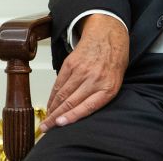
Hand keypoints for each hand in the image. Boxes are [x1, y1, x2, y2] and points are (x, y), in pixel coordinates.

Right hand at [40, 14, 128, 131]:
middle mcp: (95, 79)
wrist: (108, 35)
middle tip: (46, 128)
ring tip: (46, 120)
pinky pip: (59, 83)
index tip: (59, 124)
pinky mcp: (71, 63)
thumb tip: (80, 112)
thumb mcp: (115, 80)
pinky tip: (50, 104)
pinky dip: (52, 95)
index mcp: (109, 86)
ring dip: (52, 109)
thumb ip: (101, 95)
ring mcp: (82, 71)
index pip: (88, 106)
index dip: (72, 117)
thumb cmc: (114, 60)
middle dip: (56, 118)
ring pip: (62, 94)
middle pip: (71, 102)